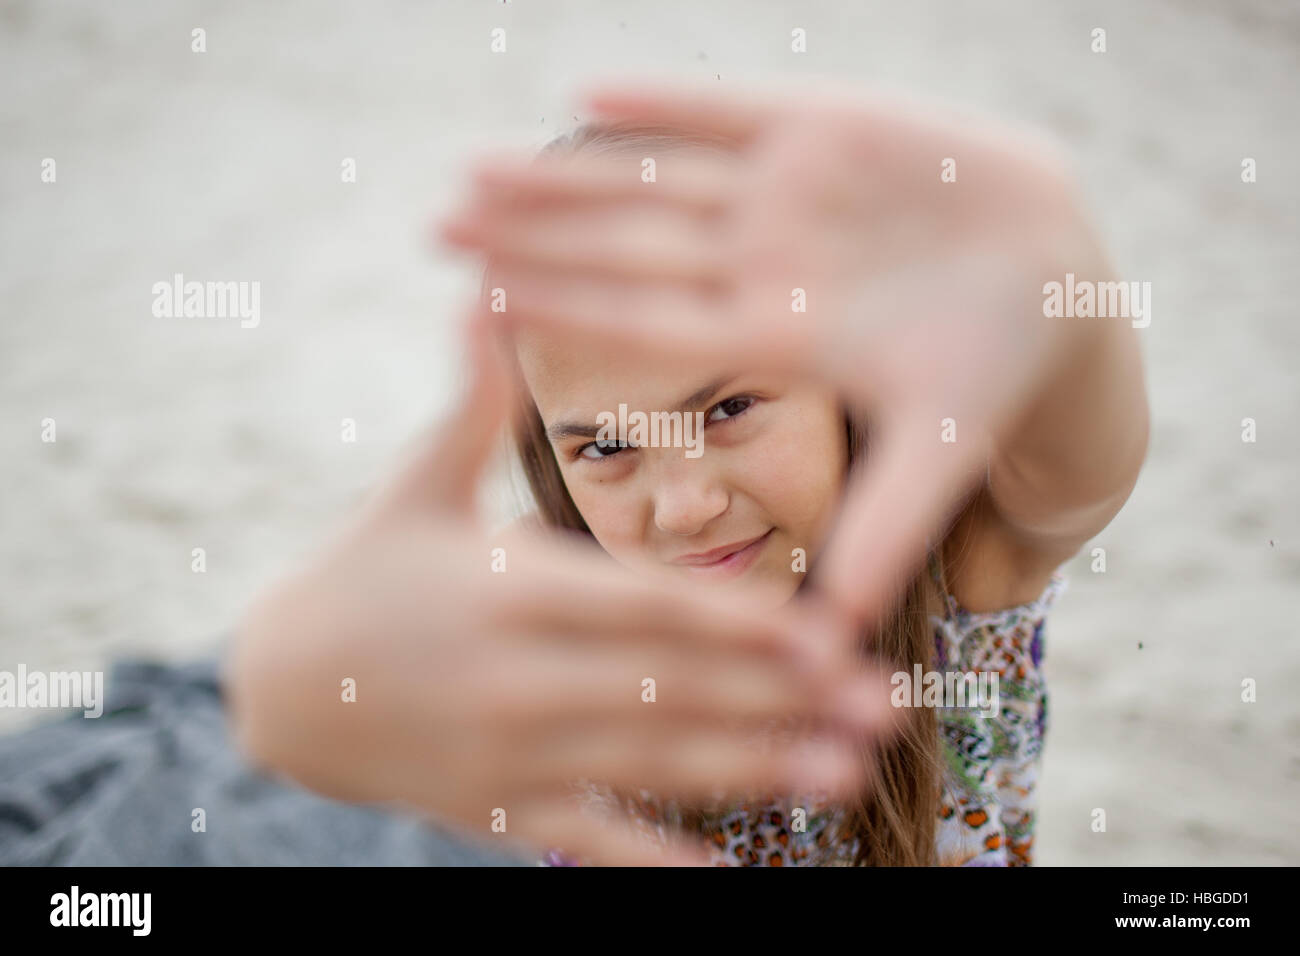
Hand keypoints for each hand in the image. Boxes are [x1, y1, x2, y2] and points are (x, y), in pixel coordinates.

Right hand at [223, 311, 895, 866]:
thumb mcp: (413, 485)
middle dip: (784, 699)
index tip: (826, 632)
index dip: (738, 623)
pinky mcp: (497, 812)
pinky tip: (736, 874)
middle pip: (672, 689)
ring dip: (757, 772)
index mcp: (506, 588)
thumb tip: (482, 296)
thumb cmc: (366, 567)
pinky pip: (592, 841)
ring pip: (652, 767)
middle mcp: (515, 678)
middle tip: (884, 706)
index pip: (642, 606)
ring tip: (846, 774)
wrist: (283, 687)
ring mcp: (508, 756)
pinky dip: (662, 862)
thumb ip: (467, 403)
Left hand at [439, 79, 1107, 623]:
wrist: (1053, 280)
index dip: (567, 310)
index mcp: (773, 335)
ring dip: (570, 172)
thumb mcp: (941, 448)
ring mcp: (790, 193)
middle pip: (627, 246)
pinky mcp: (831, 128)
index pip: (649, 323)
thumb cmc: (991, 371)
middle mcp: (764, 263)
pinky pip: (736, 108)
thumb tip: (842, 635)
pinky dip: (669, 99)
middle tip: (437, 226)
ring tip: (478, 166)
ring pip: (658, 176)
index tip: (479, 303)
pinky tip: (588, 88)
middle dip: (534, 235)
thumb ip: (888, 523)